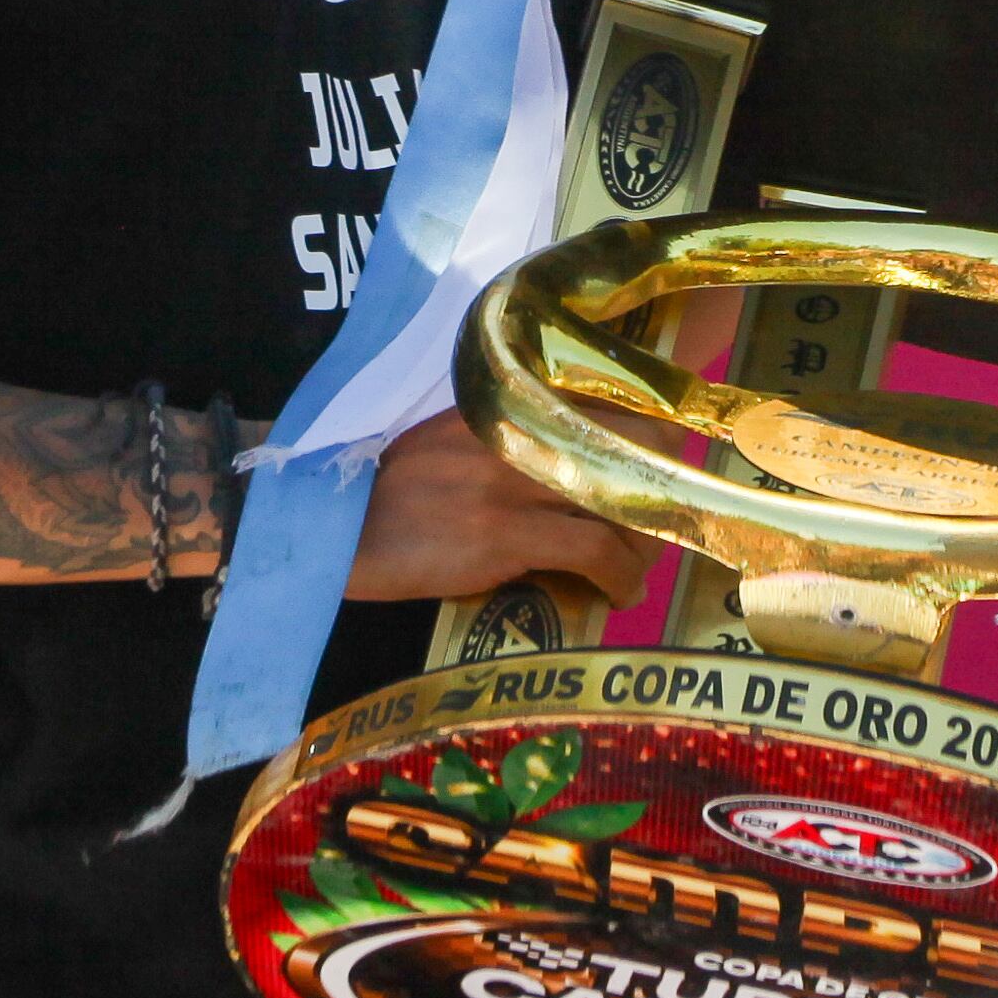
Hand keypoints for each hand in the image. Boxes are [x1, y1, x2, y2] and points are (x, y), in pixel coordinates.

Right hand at [344, 408, 650, 607]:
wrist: (335, 527)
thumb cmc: (390, 492)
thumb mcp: (452, 440)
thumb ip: (508, 441)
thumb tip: (564, 466)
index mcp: (510, 406)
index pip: (611, 401)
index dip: (653, 437)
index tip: (663, 470)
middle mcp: (521, 434)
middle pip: (637, 445)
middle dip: (661, 489)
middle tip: (655, 528)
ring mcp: (515, 483)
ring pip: (622, 503)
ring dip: (643, 546)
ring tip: (633, 573)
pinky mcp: (504, 535)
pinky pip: (592, 551)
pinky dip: (618, 578)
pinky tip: (615, 597)